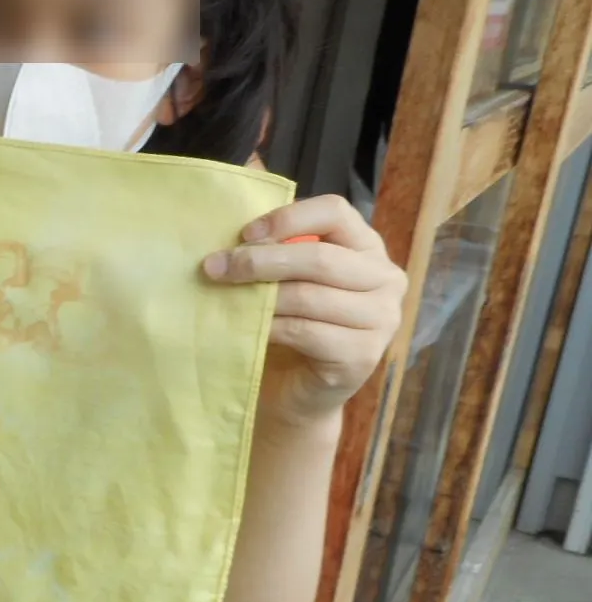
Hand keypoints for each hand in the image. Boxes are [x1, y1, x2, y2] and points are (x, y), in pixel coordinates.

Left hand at [203, 195, 406, 430]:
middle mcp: (385, 279)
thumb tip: (237, 211)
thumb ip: (275, 246)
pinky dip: (269, 327)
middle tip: (216, 267)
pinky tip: (248, 328)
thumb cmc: (288, 324)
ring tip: (225, 296)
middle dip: (261, 261)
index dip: (287, 218)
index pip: (336, 212)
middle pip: (321, 258)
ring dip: (259, 296)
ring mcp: (381, 320)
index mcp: (367, 248)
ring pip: (310, 296)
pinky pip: (306, 332)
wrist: (294, 390)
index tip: (244, 234)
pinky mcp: (363, 356)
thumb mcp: (284, 277)